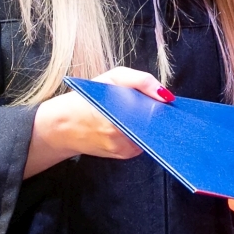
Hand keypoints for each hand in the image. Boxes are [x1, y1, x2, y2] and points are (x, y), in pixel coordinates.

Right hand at [23, 67, 172, 178]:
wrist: (62, 127)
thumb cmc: (87, 99)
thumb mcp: (112, 78)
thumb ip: (140, 81)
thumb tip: (166, 95)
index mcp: (118, 118)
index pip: (154, 116)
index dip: (165, 109)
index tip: (172, 103)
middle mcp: (122, 138)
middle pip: (155, 128)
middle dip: (161, 117)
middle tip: (165, 106)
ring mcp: (124, 150)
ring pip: (151, 135)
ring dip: (154, 125)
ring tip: (152, 112)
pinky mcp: (124, 155)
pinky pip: (143, 142)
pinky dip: (145, 131)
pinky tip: (143, 122)